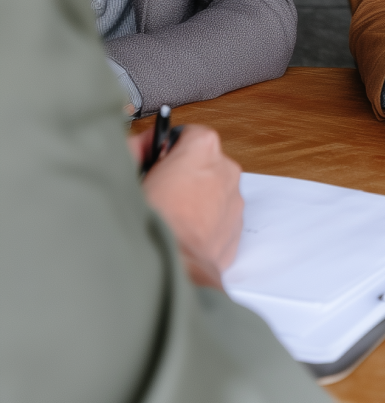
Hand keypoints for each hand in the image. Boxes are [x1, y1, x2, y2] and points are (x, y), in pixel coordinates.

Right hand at [129, 123, 243, 287]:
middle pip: (200, 162)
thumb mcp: (131, 176)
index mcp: (202, 148)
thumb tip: (140, 144)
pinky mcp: (236, 226)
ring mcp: (234, 199)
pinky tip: (182, 233)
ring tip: (169, 218)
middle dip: (181, 174)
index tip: (152, 162)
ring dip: (194, 198)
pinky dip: (204, 221)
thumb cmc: (152, 224)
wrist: (173, 269)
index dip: (164, 148)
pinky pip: (218, 216)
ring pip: (211, 190)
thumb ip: (135, 151)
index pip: (185, 134)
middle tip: (157, 193)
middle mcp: (225, 168)